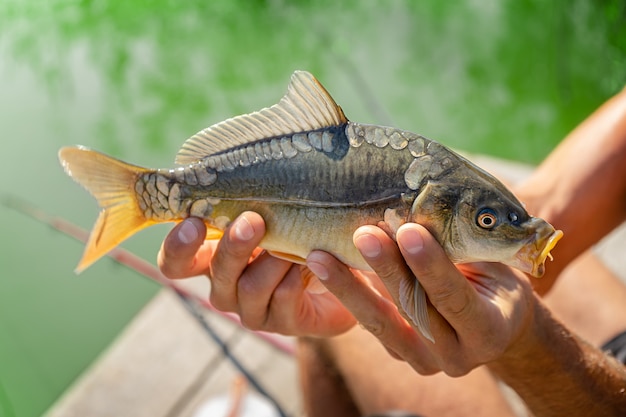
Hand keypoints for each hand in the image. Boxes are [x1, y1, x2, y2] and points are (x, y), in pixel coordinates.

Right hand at [157, 213, 355, 335]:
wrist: (337, 276)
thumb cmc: (293, 235)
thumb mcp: (270, 216)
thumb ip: (249, 204)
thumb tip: (243, 175)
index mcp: (211, 261)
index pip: (175, 263)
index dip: (177, 247)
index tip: (193, 222)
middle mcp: (225, 288)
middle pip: (217, 273)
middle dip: (234, 246)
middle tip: (253, 221)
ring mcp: (251, 310)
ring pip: (252, 286)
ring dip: (276, 259)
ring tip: (297, 241)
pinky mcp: (281, 323)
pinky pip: (283, 297)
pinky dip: (297, 274)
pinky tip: (311, 261)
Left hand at [307, 223, 535, 375]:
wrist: (495, 318)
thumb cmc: (493, 278)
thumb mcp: (491, 262)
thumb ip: (461, 248)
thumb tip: (418, 209)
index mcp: (489, 332)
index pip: (457, 299)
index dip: (432, 266)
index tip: (409, 231)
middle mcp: (457, 356)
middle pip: (415, 311)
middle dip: (386, 270)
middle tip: (362, 234)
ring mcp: (426, 360)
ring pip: (382, 325)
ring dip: (349, 289)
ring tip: (321, 257)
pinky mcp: (400, 354)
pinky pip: (371, 325)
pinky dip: (348, 296)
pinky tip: (325, 271)